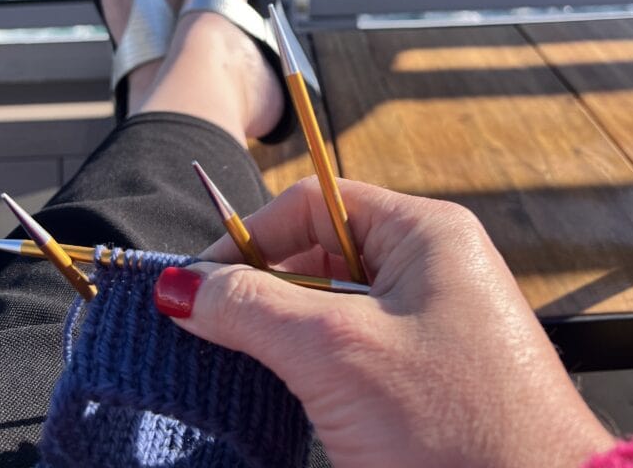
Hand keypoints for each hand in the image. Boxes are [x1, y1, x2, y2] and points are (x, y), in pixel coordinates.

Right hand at [154, 178, 612, 467]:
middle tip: (210, 327)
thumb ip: (251, 307)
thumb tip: (180, 287)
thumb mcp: (334, 353)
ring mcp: (436, 318)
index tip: (196, 282)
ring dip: (285, 330)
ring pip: (335, 304)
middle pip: (321, 252)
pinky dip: (315, 362)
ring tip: (242, 362)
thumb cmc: (452, 429)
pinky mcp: (433, 370)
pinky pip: (356, 345)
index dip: (248, 235)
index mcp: (424, 231)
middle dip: (264, 287)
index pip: (315, 204)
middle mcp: (433, 263)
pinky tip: (287, 389)